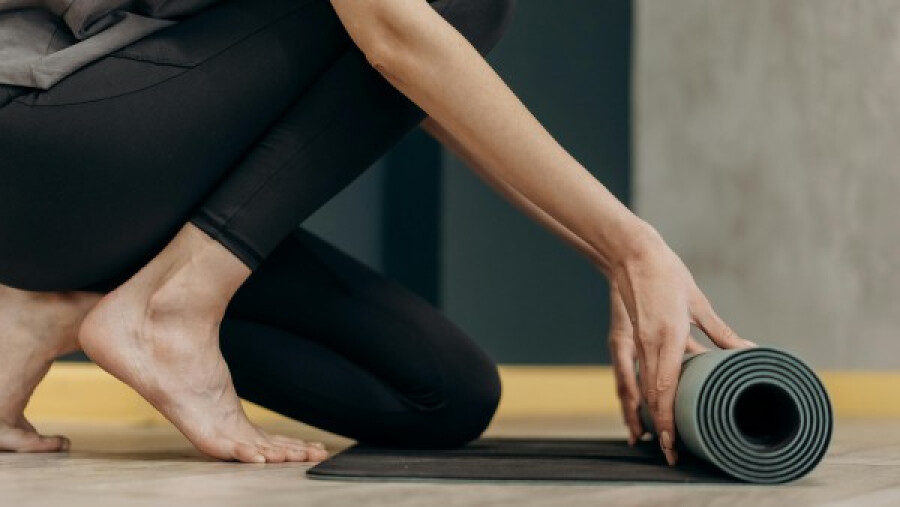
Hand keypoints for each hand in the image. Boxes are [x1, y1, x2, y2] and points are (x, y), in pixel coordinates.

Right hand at [608, 222, 754, 465]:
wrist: (631, 254)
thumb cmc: (666, 274)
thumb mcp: (698, 303)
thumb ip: (720, 334)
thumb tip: (748, 352)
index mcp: (669, 336)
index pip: (665, 389)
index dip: (668, 420)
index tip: (672, 443)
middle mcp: (649, 343)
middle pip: (651, 396)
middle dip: (660, 427)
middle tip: (670, 454)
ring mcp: (634, 342)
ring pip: (638, 388)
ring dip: (643, 415)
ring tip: (648, 439)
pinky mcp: (627, 337)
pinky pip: (631, 372)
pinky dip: (636, 393)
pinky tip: (641, 406)